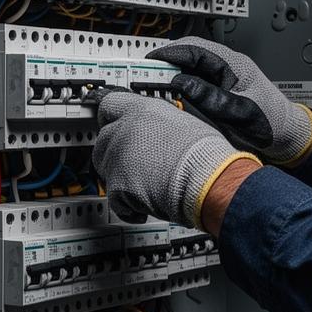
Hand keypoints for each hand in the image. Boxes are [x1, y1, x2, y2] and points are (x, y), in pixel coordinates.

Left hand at [87, 86, 259, 227]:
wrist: (208, 178)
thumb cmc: (206, 154)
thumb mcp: (185, 122)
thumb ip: (161, 124)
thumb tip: (160, 133)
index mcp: (143, 110)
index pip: (110, 105)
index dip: (109, 118)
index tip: (109, 123)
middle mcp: (125, 129)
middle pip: (103, 140)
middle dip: (115, 154)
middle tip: (134, 166)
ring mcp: (118, 156)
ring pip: (104, 169)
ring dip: (120, 179)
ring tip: (145, 187)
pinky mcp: (117, 184)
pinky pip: (114, 198)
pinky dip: (128, 206)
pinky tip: (148, 205)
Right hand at [148, 37, 311, 166]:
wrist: (288, 136)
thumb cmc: (273, 123)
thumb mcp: (241, 112)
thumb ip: (211, 98)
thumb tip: (180, 84)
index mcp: (234, 64)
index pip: (195, 49)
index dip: (169, 54)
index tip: (149, 62)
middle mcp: (227, 67)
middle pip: (188, 57)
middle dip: (164, 64)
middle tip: (142, 76)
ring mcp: (223, 79)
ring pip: (189, 70)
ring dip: (170, 76)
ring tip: (150, 87)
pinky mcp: (220, 92)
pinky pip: (194, 84)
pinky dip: (179, 88)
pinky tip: (168, 99)